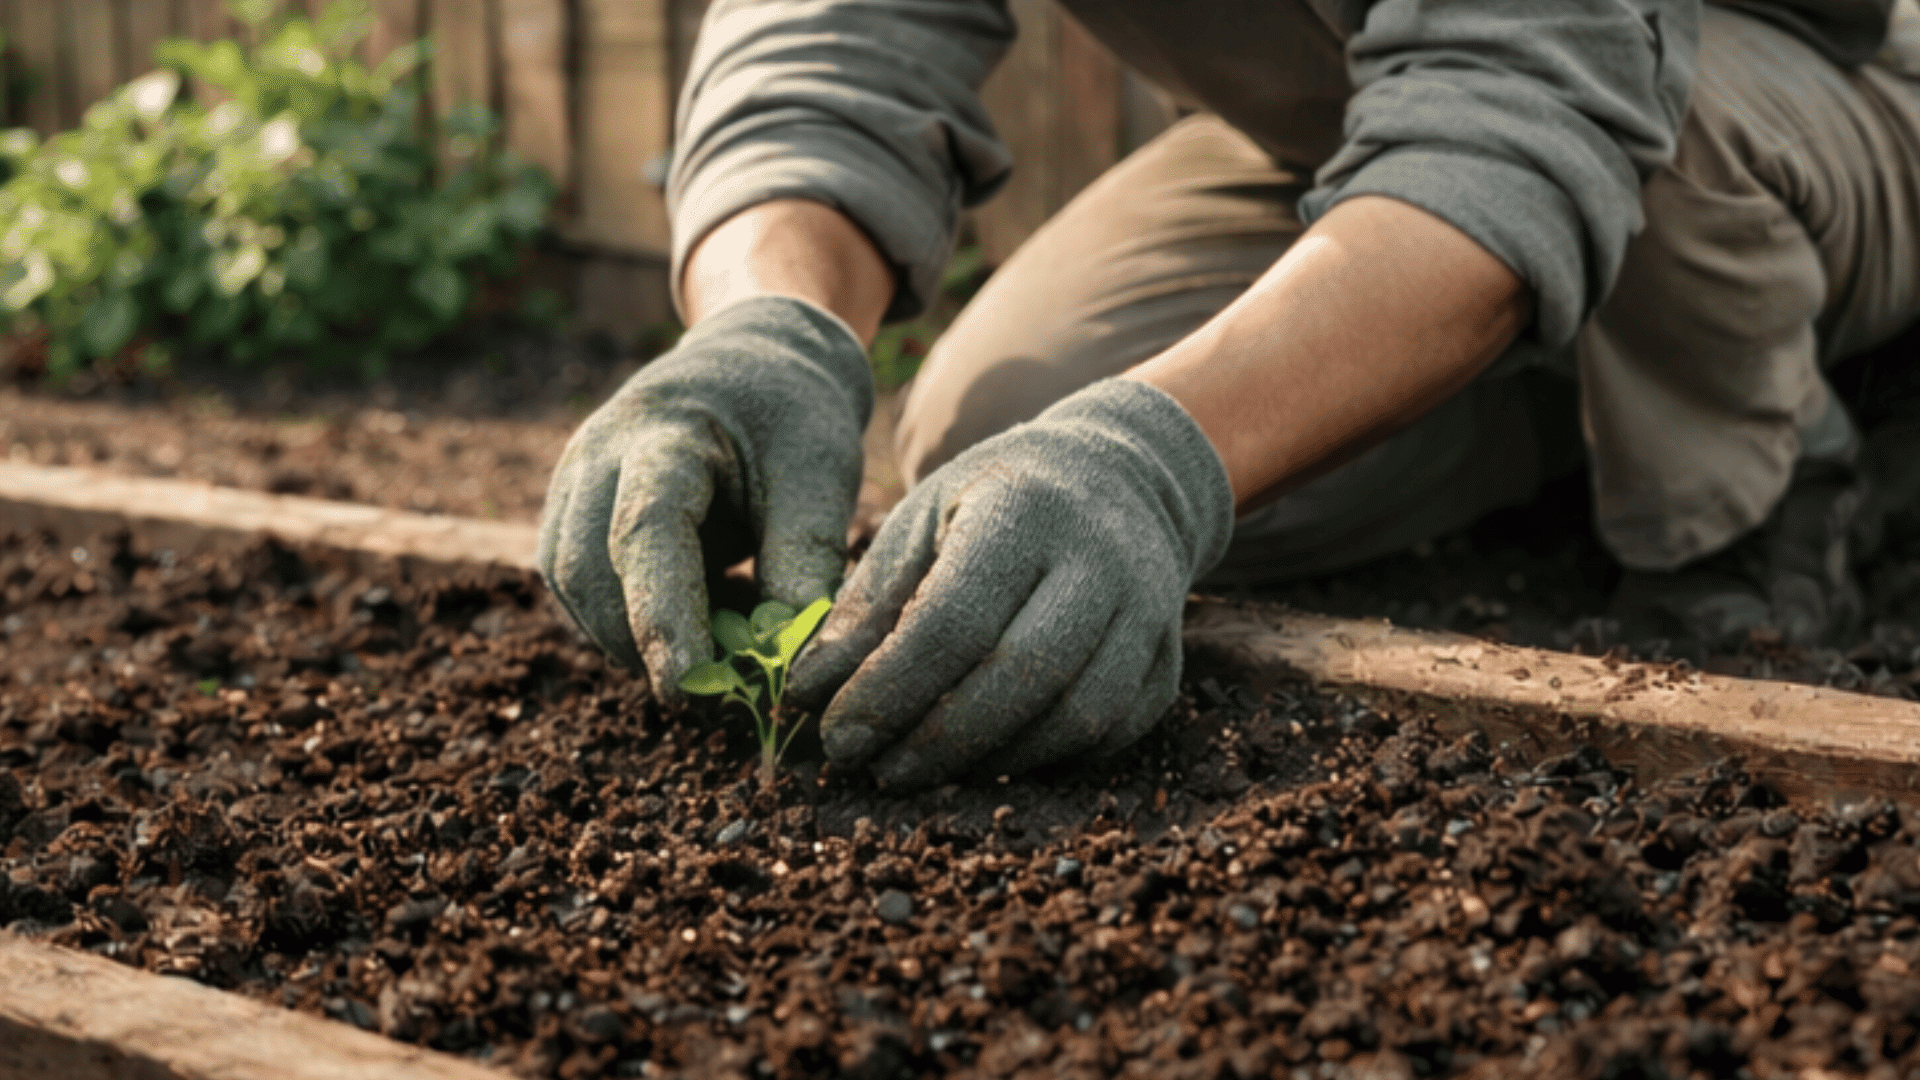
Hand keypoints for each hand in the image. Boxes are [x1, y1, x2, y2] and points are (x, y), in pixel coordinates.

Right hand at [538, 296, 872, 699]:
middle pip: (587, 567)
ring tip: (714, 647)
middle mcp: (598, 453)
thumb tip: (786, 663)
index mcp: (666, 432)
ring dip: (631, 636)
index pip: (645, 530)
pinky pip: (579, 585)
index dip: (660, 614)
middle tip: (718, 690)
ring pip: (572, 585)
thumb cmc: (794, 417)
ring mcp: (573, 480)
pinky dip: (626, 620)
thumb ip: (804, 561)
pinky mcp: (571, 510)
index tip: (687, 686)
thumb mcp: (822, 476)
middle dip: (641, 641)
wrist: (755, 361)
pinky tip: (691, 623)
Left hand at [790, 378, 1234, 787]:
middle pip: (1023, 674)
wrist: (1122, 477)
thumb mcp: (920, 523)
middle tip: (878, 773)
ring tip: (926, 771)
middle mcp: (1100, 559)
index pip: (955, 618)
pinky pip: (1111, 732)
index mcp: (1023, 510)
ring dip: (993, 761)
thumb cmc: (995, 504)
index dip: (891, 690)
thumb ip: (865, 607)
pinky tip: (991, 758)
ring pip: (1077, 716)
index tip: (837, 738)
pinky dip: (1046, 760)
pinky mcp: (1167, 661)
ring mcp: (1149, 612)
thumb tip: (805, 696)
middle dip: (940, 740)